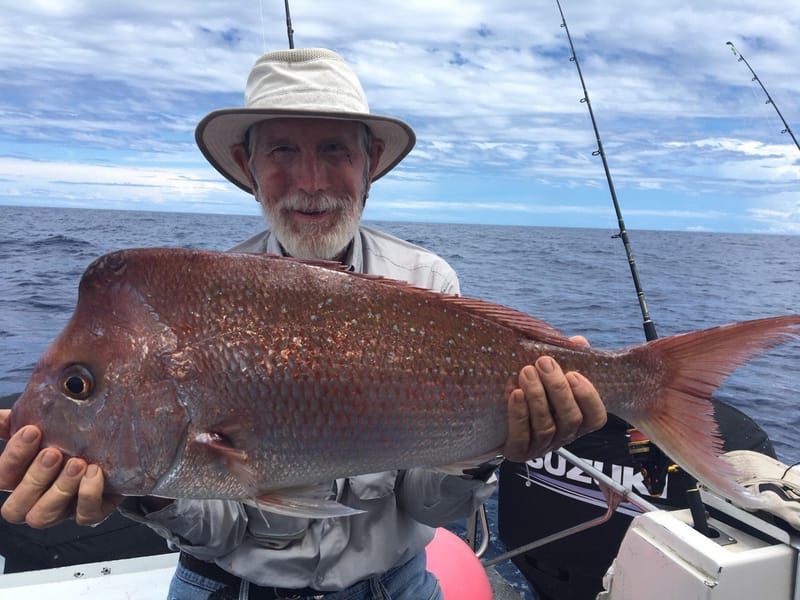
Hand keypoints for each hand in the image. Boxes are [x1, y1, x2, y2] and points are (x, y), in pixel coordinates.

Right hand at [0, 409, 120, 526]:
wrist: (114, 451)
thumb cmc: (71, 440)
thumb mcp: (46, 427)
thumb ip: (19, 422)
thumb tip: (0, 416)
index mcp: (19, 479)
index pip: (1, 479)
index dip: (13, 458)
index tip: (32, 431)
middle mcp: (36, 500)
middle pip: (15, 508)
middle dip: (34, 479)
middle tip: (54, 453)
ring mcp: (63, 510)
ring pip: (44, 517)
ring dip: (60, 489)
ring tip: (77, 463)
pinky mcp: (92, 512)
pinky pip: (85, 516)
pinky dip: (88, 495)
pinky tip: (94, 472)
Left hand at [502, 337, 605, 461]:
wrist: (495, 419)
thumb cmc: (531, 391)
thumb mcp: (550, 375)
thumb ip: (567, 359)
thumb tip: (578, 342)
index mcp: (577, 420)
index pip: (596, 417)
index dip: (588, 397)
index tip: (573, 374)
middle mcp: (563, 437)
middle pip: (570, 419)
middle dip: (558, 389)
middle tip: (543, 363)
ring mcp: (541, 447)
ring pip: (546, 427)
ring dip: (537, 397)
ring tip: (526, 372)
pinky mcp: (518, 452)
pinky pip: (521, 437)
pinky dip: (519, 415)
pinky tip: (515, 394)